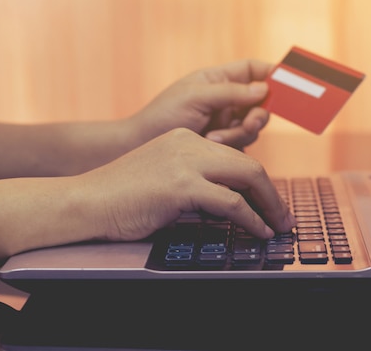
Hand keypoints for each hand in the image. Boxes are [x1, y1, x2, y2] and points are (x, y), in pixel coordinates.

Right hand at [77, 128, 294, 240]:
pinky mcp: (181, 185)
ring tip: (278, 226)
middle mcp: (189, 144)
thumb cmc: (121, 198)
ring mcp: (185, 162)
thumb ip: (196, 184)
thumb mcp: (164, 180)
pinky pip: (229, 202)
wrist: (86, 201)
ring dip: (269, 206)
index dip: (258, 183)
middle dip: (272, 194)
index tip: (269, 203)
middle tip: (284, 217)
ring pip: (247, 177)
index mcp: (185, 139)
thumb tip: (230, 204)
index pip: (234, 158)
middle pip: (247, 164)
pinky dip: (251, 219)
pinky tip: (258, 231)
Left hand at [130, 59, 272, 149]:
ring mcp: (226, 123)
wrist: (140, 147)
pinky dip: (231, 145)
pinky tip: (212, 144)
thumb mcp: (195, 97)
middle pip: (262, 102)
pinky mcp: (223, 145)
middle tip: (250, 123)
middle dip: (258, 114)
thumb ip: (231, 92)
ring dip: (239, 133)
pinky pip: (243, 145)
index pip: (254, 70)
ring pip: (254, 127)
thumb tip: (264, 88)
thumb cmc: (162, 115)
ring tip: (214, 138)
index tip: (291, 82)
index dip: (273, 73)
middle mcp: (226, 100)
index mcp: (218, 79)